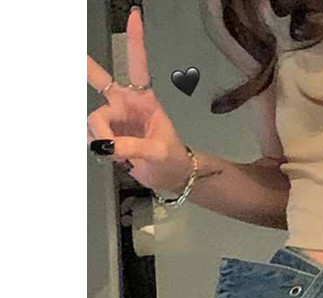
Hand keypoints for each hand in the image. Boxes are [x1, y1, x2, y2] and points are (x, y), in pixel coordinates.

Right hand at [87, 6, 191, 192]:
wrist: (169, 177)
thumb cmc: (171, 159)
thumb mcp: (159, 153)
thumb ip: (133, 146)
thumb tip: (106, 145)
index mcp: (145, 100)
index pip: (138, 66)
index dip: (135, 41)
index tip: (134, 16)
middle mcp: (126, 104)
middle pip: (98, 80)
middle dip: (84, 64)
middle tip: (70, 49)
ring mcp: (114, 119)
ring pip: (94, 121)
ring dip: (101, 138)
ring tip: (119, 154)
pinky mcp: (106, 136)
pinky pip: (92, 137)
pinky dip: (98, 149)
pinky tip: (111, 156)